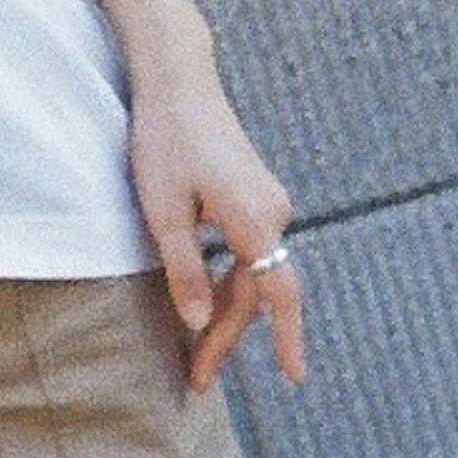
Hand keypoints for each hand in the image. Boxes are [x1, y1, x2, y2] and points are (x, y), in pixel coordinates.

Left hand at [129, 66, 304, 393]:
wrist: (176, 78)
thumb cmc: (164, 141)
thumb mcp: (163, 212)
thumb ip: (184, 271)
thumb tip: (197, 325)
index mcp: (254, 220)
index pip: (278, 294)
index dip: (287, 338)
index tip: (294, 377)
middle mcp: (273, 213)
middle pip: (256, 291)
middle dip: (226, 336)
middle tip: (196, 379)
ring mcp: (267, 201)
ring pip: (251, 273)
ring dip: (226, 311)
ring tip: (196, 352)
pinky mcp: (253, 193)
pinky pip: (248, 252)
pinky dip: (229, 281)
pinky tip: (205, 300)